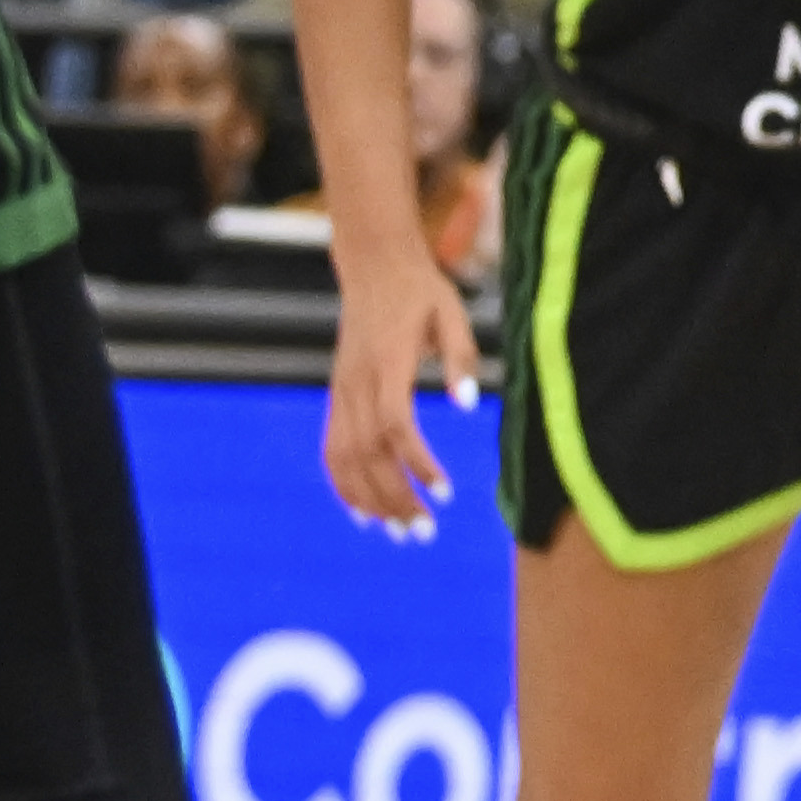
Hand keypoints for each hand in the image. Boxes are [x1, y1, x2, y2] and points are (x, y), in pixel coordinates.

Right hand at [322, 252, 481, 535]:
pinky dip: (343, 482)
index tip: (444, 492)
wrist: (374, 267)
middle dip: (394, 498)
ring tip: (396, 532)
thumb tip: (469, 405)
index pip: (396, 427)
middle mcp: (356, 383)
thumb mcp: (453, 314)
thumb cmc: (421, 290)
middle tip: (424, 534)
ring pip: (344, 457)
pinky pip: (332, 446)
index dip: (417, 463)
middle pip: (368, 453)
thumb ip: (462, 359)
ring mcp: (341, 391)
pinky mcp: (337, 394)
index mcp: (386, 365)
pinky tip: (362, 510)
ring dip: (368, 498)